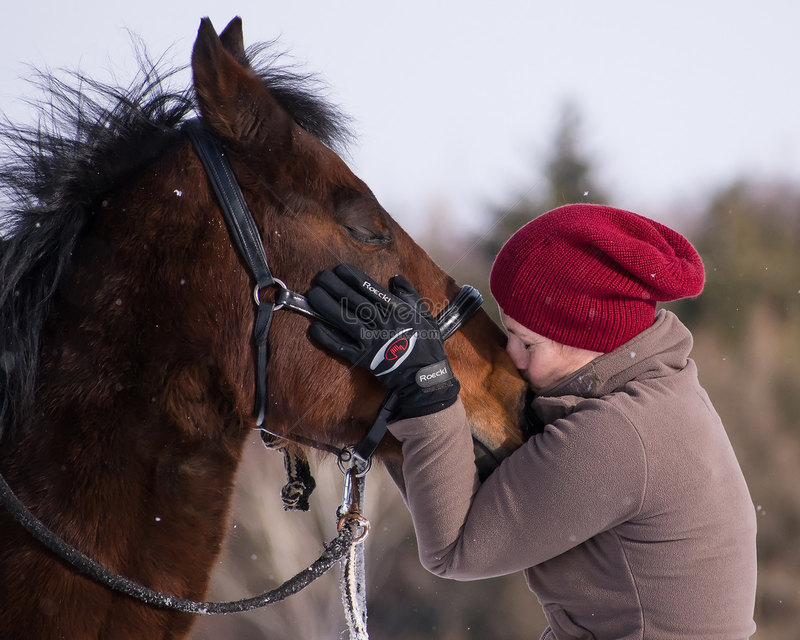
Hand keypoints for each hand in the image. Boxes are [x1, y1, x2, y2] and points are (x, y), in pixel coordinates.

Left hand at [307, 264, 459, 418]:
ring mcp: (371, 341)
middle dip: (334, 286)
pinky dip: (328, 338)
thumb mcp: (425, 314)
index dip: (352, 277)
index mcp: (396, 310)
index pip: (370, 288)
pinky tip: (314, 327)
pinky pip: (342, 347)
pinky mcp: (364, 358)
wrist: (425, 376)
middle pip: (353, 301)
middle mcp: (382, 322)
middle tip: (319, 277)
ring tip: (312, 295)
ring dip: (326, 307)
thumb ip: (409, 294)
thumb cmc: (427, 343)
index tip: (338, 268)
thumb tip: (395, 278)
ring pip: (345, 320)